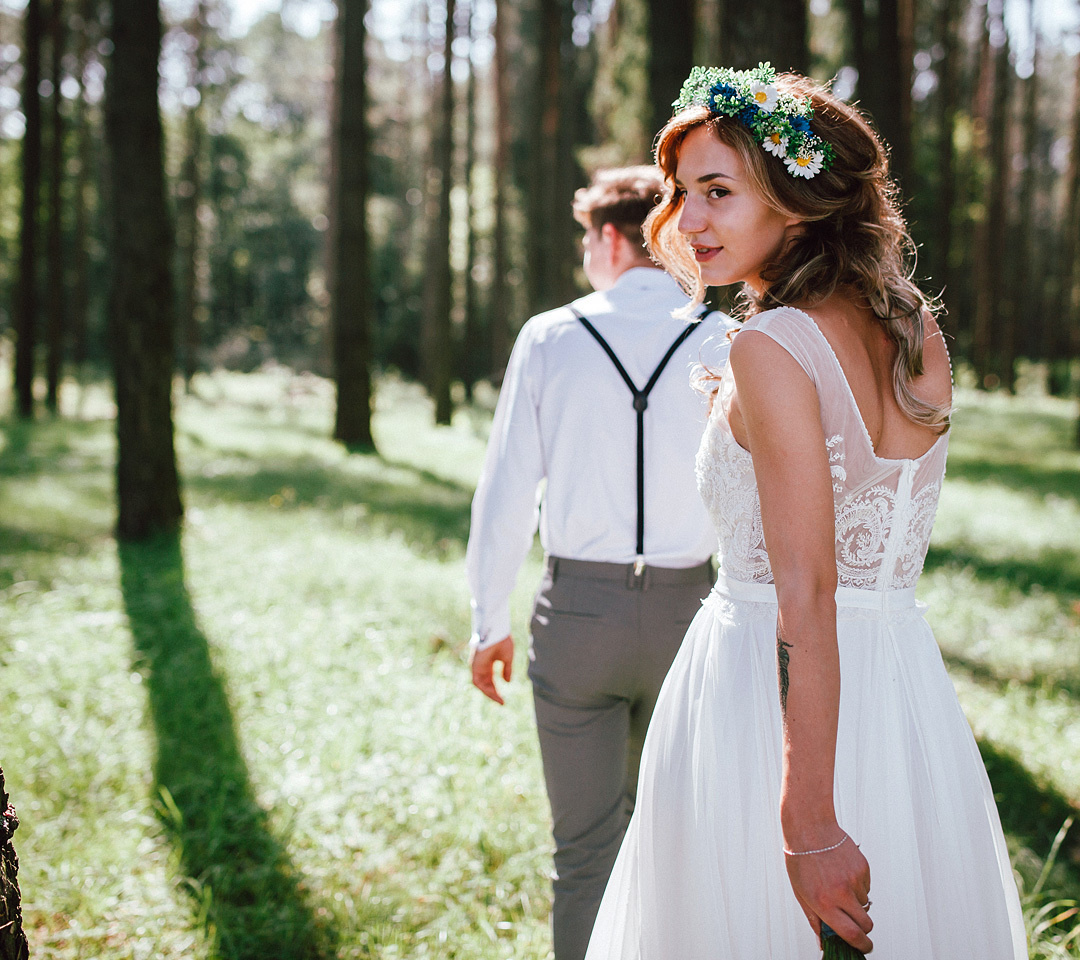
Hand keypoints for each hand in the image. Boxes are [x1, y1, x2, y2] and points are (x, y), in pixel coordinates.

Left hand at [470, 635, 513, 704]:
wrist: (497, 631)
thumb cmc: (502, 641)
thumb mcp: (507, 658)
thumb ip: (507, 670)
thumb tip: (507, 682)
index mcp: (488, 664)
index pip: (490, 681)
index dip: (496, 690)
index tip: (503, 699)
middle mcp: (481, 666)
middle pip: (485, 684)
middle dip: (493, 694)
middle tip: (502, 702)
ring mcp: (476, 666)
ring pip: (480, 685)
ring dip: (489, 693)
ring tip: (499, 699)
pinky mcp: (474, 665)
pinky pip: (477, 681)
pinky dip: (484, 688)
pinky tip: (493, 692)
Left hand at [785, 832, 872, 952]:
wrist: (810, 827)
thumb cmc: (801, 860)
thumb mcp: (800, 892)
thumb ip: (815, 920)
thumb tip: (822, 943)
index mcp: (824, 902)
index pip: (852, 935)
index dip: (861, 945)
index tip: (864, 947)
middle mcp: (841, 893)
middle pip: (866, 924)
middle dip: (863, 928)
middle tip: (855, 923)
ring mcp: (854, 880)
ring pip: (865, 904)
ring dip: (856, 902)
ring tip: (837, 884)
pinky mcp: (863, 868)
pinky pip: (866, 887)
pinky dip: (857, 885)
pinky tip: (842, 871)